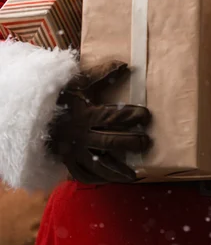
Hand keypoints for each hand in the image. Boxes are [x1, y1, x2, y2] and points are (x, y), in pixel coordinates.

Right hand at [47, 61, 150, 183]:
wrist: (29, 113)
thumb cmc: (60, 96)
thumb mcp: (80, 82)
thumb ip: (103, 74)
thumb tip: (126, 65)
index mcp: (86, 114)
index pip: (114, 116)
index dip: (132, 116)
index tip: (146, 116)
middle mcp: (81, 135)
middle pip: (110, 141)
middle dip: (130, 143)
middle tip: (145, 143)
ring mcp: (73, 151)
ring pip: (98, 165)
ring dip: (117, 170)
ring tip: (134, 175)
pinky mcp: (66, 161)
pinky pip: (82, 175)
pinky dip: (96, 179)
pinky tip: (110, 180)